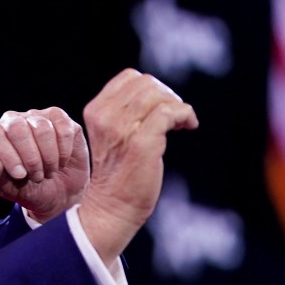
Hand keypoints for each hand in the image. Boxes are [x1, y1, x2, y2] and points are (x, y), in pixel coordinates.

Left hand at [0, 107, 89, 221]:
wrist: (59, 194)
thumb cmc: (28, 189)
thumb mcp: (8, 188)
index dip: (7, 156)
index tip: (20, 175)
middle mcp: (13, 121)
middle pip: (17, 129)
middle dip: (30, 158)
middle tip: (36, 177)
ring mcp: (37, 117)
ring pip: (42, 129)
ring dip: (49, 157)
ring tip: (49, 172)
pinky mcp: (59, 118)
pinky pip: (62, 128)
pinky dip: (64, 150)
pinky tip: (62, 161)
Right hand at [77, 69, 198, 265]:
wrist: (113, 206)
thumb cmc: (119, 172)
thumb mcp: (112, 133)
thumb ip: (125, 112)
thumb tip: (160, 94)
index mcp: (95, 110)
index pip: (129, 78)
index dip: (151, 88)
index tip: (161, 107)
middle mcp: (105, 117)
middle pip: (146, 84)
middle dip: (167, 96)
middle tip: (174, 118)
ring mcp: (122, 129)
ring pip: (158, 96)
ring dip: (177, 105)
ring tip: (180, 124)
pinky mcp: (142, 142)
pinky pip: (169, 112)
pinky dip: (184, 114)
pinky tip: (188, 126)